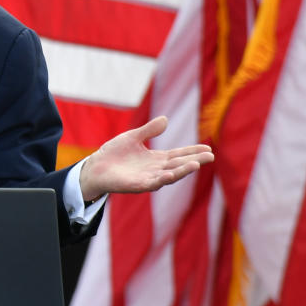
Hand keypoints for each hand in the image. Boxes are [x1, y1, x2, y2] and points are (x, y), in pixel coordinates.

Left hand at [79, 115, 213, 202]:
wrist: (95, 167)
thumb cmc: (113, 153)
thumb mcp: (132, 137)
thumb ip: (148, 130)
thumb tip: (166, 119)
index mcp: (156, 159)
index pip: (178, 155)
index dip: (192, 151)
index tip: (208, 148)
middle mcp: (155, 169)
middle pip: (178, 165)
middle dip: (194, 161)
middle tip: (210, 156)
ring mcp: (148, 178)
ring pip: (169, 175)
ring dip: (182, 171)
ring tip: (196, 164)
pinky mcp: (137, 185)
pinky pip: (152, 183)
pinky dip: (163, 179)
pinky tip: (171, 175)